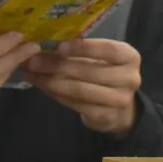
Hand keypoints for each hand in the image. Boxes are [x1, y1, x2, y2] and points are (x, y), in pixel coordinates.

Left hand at [24, 38, 140, 134]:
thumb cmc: (106, 74)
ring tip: (32, 74)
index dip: (83, 47)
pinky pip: (77, 104)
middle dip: (58, 65)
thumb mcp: (99, 59)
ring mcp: (120, 100)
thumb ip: (78, 53)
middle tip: (33, 61)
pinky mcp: (106, 116)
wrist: (120, 109)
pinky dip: (57, 95)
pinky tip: (44, 87)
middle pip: (90, 71)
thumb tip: (44, 45)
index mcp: (129, 57)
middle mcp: (130, 78)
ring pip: (81, 89)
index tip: (59, 46)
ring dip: (53, 81)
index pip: (107, 49)